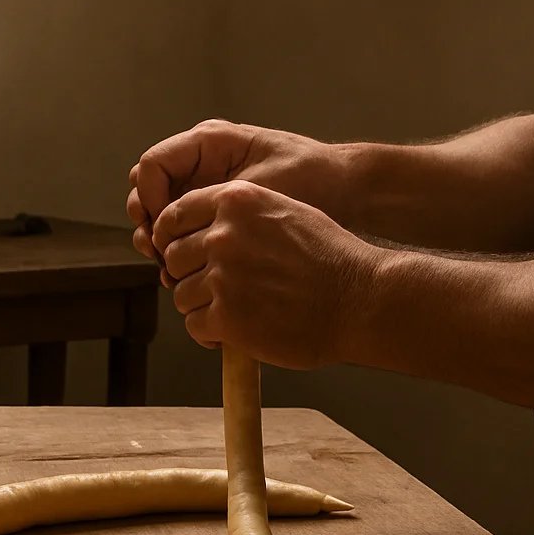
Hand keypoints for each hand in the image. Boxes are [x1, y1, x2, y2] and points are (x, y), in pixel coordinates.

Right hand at [127, 120, 352, 276]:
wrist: (346, 190)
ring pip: (159, 211)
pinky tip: (184, 273)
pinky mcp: (213, 209)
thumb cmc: (310, 179)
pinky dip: (177, 249)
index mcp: (208, 142)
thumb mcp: (258, 188)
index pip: (152, 166)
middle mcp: (200, 161)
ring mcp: (205, 185)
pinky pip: (181, 227)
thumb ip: (211, 203)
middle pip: (147, 188)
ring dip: (159, 239)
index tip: (163, 230)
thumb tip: (167, 232)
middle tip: (159, 252)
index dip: (150, 200)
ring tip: (169, 268)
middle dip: (147, 221)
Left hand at [152, 180, 381, 368]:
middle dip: (190, 274)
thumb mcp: (285, 210)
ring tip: (233, 311)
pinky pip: (195, 325)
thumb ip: (240, 214)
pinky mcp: (226, 317)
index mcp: (235, 201)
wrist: (361, 298)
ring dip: (201, 306)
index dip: (173, 238)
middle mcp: (223, 234)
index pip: (174, 215)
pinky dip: (210, 333)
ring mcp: (223, 276)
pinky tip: (235, 332)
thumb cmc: (330, 257)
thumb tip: (203, 230)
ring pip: (181, 293)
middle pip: (173, 257)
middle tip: (217, 288)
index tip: (182, 254)